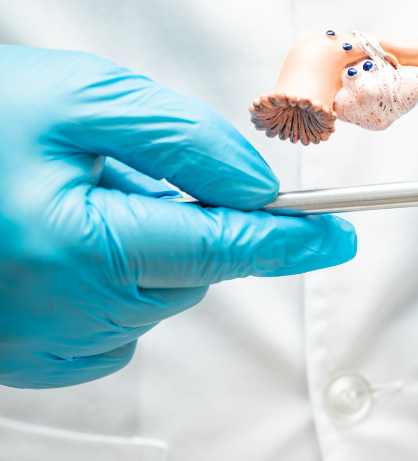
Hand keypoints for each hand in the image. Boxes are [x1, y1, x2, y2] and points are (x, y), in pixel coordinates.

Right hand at [0, 46, 356, 388]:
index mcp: (80, 248)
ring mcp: (49, 345)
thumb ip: (182, 141)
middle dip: (183, 216)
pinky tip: (63, 240)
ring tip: (72, 200)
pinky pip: (119, 319)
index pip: (224, 249)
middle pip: (194, 267)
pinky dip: (115, 276)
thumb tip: (256, 187)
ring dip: (143, 241)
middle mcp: (68, 314)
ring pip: (160, 291)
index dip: (291, 241)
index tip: (339, 236)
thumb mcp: (79, 101)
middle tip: (117, 172)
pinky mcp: (36, 359)